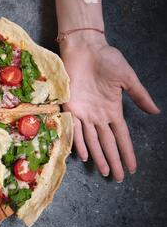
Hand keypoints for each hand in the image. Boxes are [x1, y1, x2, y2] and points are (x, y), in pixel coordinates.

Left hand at [61, 33, 159, 181]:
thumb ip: (139, 96)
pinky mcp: (70, 107)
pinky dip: (79, 142)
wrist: (85, 49)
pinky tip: (84, 155)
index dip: (127, 152)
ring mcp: (84, 113)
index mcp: (113, 110)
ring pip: (92, 140)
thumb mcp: (127, 79)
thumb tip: (156, 112)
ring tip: (103, 171)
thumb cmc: (107, 60)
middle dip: (113, 161)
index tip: (132, 168)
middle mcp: (98, 116)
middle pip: (107, 143)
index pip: (122, 137)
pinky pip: (74, 128)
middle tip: (116, 178)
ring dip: (98, 156)